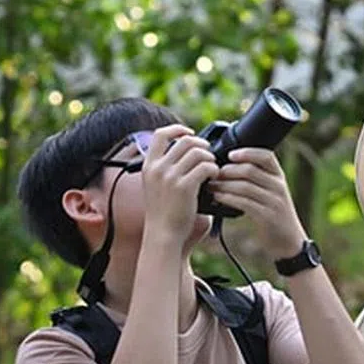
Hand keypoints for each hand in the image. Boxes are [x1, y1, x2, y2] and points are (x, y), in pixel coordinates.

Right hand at [141, 125, 218, 243]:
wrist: (162, 234)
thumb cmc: (163, 212)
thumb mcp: (155, 186)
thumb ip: (164, 168)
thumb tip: (183, 150)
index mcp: (149, 166)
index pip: (160, 134)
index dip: (177, 129)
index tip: (189, 133)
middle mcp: (158, 168)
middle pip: (185, 141)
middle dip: (201, 145)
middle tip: (208, 154)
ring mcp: (170, 177)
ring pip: (198, 152)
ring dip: (209, 158)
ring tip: (212, 168)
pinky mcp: (185, 187)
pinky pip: (206, 167)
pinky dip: (214, 169)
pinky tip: (214, 177)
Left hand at [209, 148, 305, 260]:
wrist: (289, 242)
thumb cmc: (274, 215)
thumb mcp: (271, 193)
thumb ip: (257, 179)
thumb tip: (229, 167)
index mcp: (279, 177)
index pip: (266, 156)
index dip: (247, 153)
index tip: (230, 155)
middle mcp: (279, 187)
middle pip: (250, 170)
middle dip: (227, 171)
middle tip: (212, 174)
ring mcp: (274, 202)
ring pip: (245, 186)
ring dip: (224, 185)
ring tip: (211, 187)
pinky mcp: (268, 217)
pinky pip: (244, 203)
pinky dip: (228, 199)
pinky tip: (218, 198)